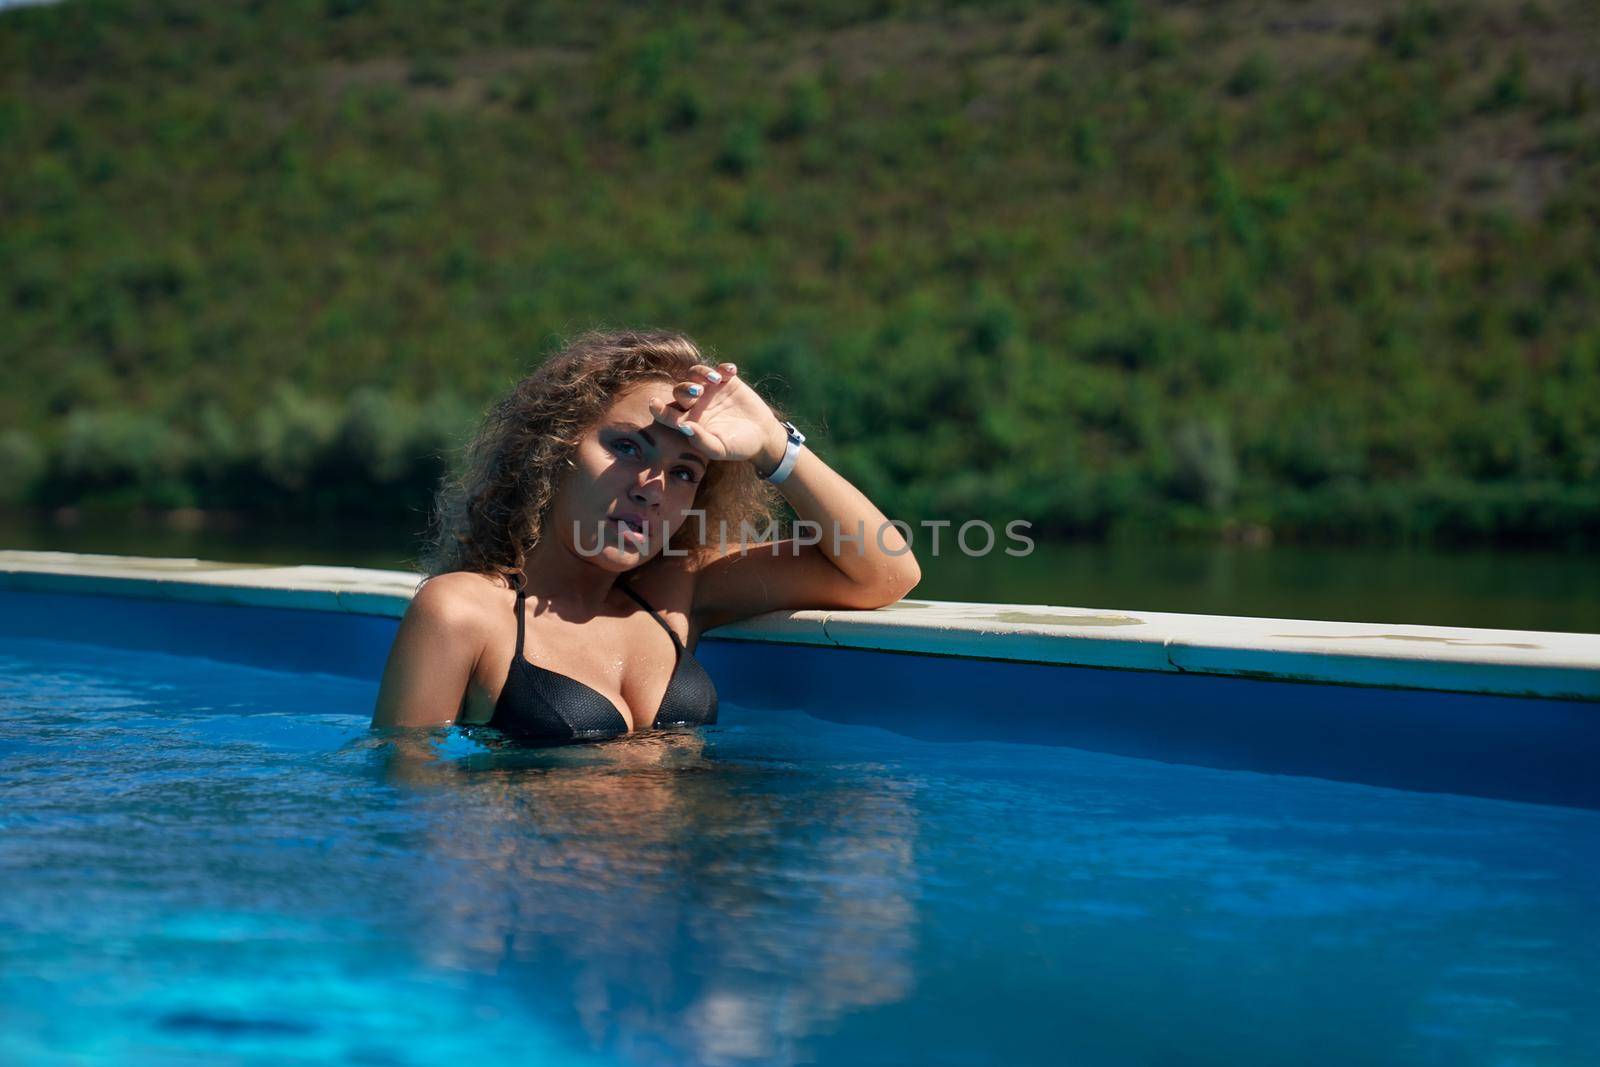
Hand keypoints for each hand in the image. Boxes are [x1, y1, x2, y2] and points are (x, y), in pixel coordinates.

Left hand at [648, 362, 787, 470]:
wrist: (761, 436)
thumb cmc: (737, 447)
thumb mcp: (720, 449)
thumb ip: (701, 440)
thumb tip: (685, 427)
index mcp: (689, 422)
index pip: (668, 414)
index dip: (658, 409)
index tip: (654, 403)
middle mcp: (695, 404)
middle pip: (680, 390)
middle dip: (685, 389)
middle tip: (698, 393)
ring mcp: (710, 390)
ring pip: (695, 373)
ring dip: (701, 373)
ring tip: (715, 379)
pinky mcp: (727, 381)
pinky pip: (720, 369)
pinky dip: (723, 368)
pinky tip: (731, 372)